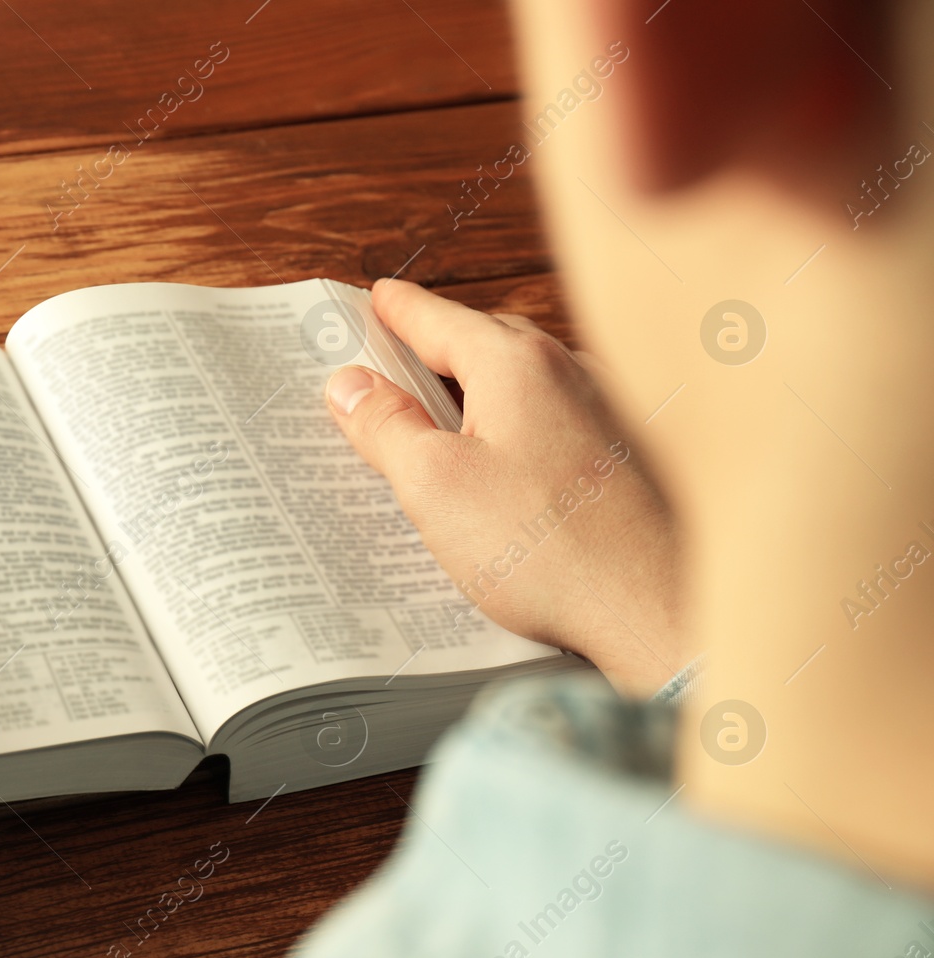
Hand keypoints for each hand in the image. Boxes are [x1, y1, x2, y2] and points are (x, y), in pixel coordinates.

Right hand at [327, 278, 686, 694]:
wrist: (658, 610)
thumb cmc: (549, 549)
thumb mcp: (434, 486)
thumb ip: (386, 427)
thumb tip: (348, 384)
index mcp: (517, 364)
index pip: (440, 320)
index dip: (399, 311)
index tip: (378, 297)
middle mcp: (572, 372)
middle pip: (487, 345)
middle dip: (439, 348)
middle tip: (397, 355)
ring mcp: (610, 413)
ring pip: (527, 387)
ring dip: (483, 394)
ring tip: (443, 422)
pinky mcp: (628, 460)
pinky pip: (557, 425)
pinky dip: (520, 431)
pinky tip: (508, 472)